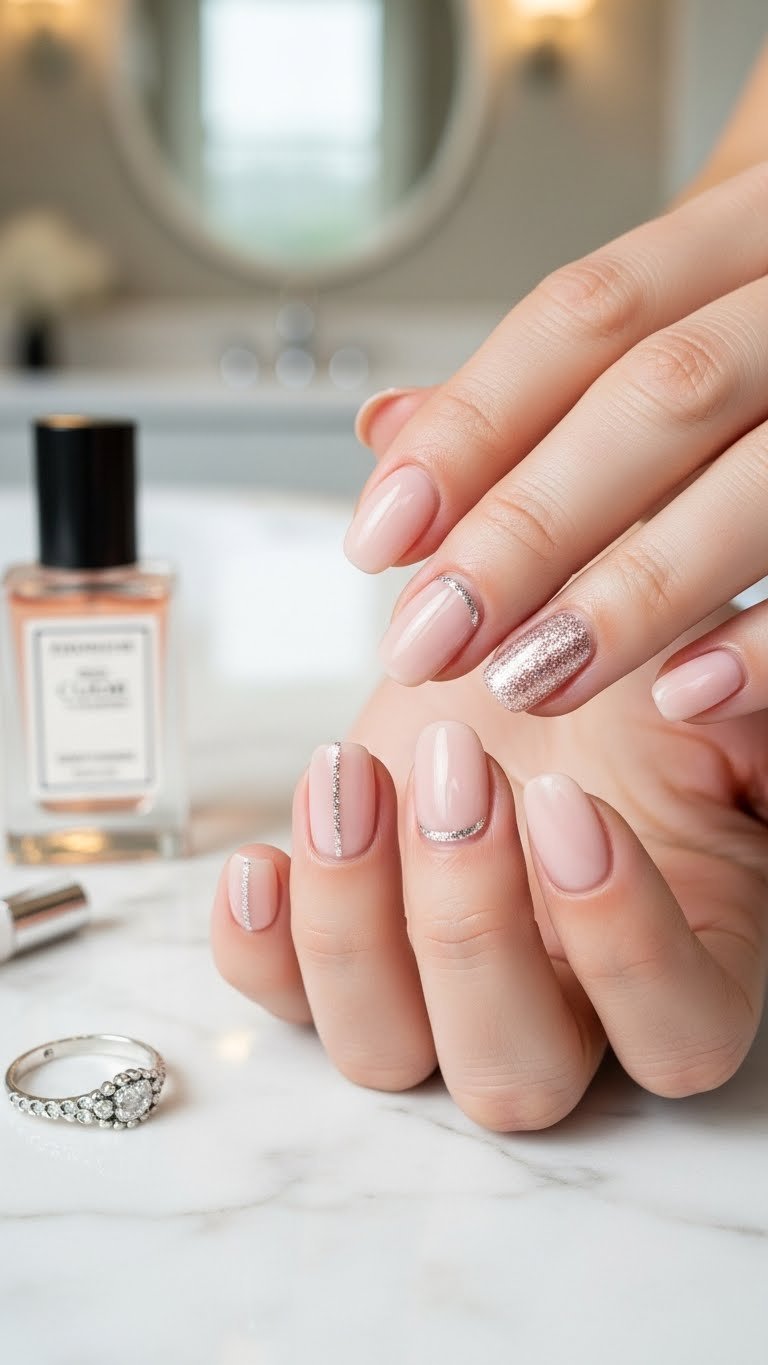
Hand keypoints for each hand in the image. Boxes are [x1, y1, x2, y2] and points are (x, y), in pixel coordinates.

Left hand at [211, 648, 767, 1130]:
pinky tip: (261, 862)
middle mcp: (555, 1006)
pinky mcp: (340, 950)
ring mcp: (433, 992)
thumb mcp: (698, 694)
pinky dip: (256, 949)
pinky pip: (281, 1003)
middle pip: (513, 1074)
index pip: (675, 1035)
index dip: (624, 943)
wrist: (509, 650)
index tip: (572, 799)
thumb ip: (738, 730)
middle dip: (470, 927)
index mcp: (679, 962)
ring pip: (385, 1052)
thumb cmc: (611, 677)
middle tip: (453, 768)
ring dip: (352, 921)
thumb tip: (725, 707)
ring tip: (347, 776)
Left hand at [343, 163, 767, 725]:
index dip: (472, 427)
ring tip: (526, 679)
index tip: (381, 536)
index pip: (584, 313)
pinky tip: (683, 694)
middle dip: (529, 526)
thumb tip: (388, 428)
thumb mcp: (682, 316)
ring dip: (630, 594)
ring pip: (759, 480)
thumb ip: (546, 383)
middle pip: (661, 394)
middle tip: (429, 637)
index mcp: (746, 232)